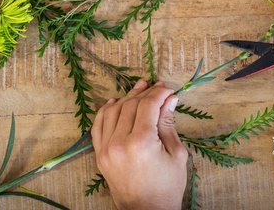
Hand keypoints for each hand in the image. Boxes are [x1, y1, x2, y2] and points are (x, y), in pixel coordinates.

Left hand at [91, 80, 187, 209]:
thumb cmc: (167, 186)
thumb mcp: (176, 154)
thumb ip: (168, 123)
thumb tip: (169, 98)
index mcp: (141, 143)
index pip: (147, 105)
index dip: (159, 93)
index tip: (168, 89)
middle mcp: (119, 143)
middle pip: (130, 105)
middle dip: (145, 93)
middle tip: (157, 87)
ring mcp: (106, 148)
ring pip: (113, 111)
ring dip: (127, 98)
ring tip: (139, 89)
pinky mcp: (99, 154)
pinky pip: (98, 125)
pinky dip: (105, 111)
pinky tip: (115, 102)